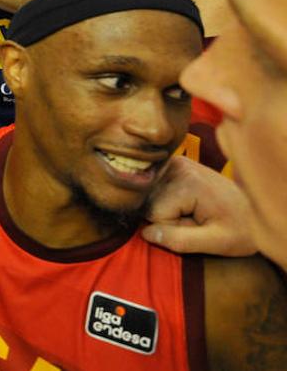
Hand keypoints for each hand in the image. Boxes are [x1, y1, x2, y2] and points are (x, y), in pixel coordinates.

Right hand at [141, 157, 257, 256]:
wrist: (259, 209)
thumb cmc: (242, 229)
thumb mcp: (217, 243)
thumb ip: (180, 240)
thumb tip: (146, 233)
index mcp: (186, 182)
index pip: (153, 214)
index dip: (171, 228)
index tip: (197, 227)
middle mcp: (176, 165)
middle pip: (148, 201)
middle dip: (167, 217)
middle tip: (198, 219)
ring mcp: (175, 161)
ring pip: (149, 194)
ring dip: (166, 207)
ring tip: (195, 210)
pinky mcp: (175, 163)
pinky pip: (155, 186)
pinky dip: (166, 198)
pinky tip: (187, 200)